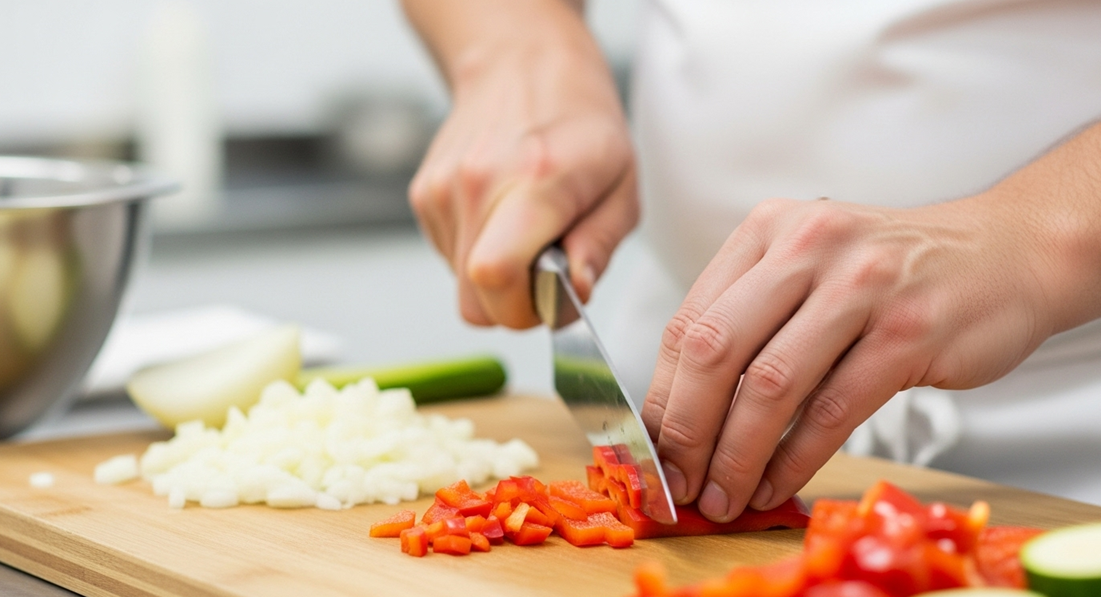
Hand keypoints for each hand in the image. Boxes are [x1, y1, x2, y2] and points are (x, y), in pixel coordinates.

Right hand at [408, 45, 637, 328]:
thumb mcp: (621, 185)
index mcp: (534, 182)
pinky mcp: (424, 195)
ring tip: (526, 229)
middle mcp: (476, 185)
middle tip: (546, 273)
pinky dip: (477, 252)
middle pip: (473, 302)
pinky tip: (501, 215)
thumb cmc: (580, 123)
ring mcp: (442, 190)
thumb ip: (600, 245)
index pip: (496, 278)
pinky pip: (449, 257)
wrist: (522, 63)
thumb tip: (574, 292)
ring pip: (460, 284)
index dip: (526, 310)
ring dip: (497, 276)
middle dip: (513, 306)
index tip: (554, 296)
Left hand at [641, 195, 1052, 521]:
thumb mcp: (810, 266)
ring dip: (737, 455)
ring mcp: (860, 285)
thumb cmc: (894, 273)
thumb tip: (686, 411)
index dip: (663, 394)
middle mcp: (807, 246)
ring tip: (724, 496)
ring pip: (770, 385)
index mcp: (768, 231)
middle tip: (678, 481)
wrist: (1005, 253)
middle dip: (687, 430)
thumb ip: (751, 318)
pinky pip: (832, 410)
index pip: (689, 321)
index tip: (652, 448)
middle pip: (715, 350)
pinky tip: (775, 484)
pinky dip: (794, 459)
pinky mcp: (908, 331)